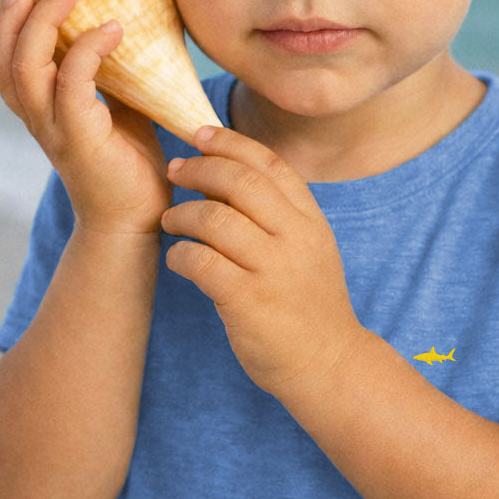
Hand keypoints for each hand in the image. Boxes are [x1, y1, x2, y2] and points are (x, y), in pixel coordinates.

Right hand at [0, 0, 169, 234]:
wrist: (134, 219)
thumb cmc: (127, 157)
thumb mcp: (113, 103)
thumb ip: (104, 71)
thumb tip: (120, 21)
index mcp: (37, 108)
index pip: (0, 63)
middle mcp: (36, 117)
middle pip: (4, 60)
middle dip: (12, 16)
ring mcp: (53, 129)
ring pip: (26, 69)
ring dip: (43, 24)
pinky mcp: (79, 138)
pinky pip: (73, 86)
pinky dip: (88, 52)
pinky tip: (113, 29)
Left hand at [160, 126, 366, 398]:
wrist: (328, 364)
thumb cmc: (308, 302)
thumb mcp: (308, 246)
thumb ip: (276, 212)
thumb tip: (221, 175)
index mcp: (309, 219)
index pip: (270, 163)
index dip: (231, 142)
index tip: (200, 134)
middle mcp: (295, 238)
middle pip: (240, 181)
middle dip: (200, 168)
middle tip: (174, 170)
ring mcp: (273, 269)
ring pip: (215, 219)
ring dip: (182, 213)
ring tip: (170, 219)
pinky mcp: (248, 302)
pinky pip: (201, 263)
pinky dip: (180, 255)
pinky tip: (178, 260)